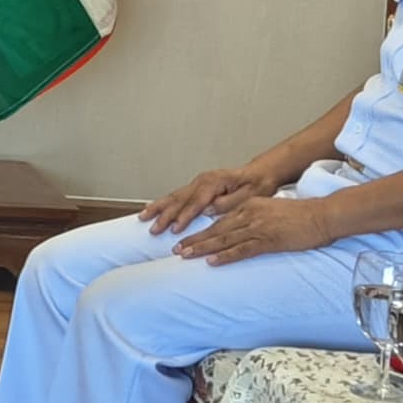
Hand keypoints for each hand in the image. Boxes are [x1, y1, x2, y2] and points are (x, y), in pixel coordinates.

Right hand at [142, 161, 273, 237]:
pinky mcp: (196, 186)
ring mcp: (198, 182)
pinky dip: (163, 202)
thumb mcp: (249, 195)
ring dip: (158, 208)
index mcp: (214, 182)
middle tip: (154, 229)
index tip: (175, 229)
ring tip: (143, 217)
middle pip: (179, 199)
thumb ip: (229, 203)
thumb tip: (209, 210)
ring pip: (174, 196)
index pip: (196, 202)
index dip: (184, 216)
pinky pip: (176, 195)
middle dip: (165, 215)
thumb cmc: (257, 184)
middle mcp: (202, 181)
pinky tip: (151, 207)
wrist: (259, 173)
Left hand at [177, 189, 335, 265]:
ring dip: (202, 248)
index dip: (200, 230)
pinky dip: (226, 256)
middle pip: (216, 230)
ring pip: (224, 239)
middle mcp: (249, 214)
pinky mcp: (269, 240)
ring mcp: (258, 227)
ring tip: (185, 255)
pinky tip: (212, 261)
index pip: (218, 220)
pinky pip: (243, 249)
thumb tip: (235, 228)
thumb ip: (251, 216)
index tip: (184, 238)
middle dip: (194, 240)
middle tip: (175, 249)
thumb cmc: (299, 216)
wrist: (322, 216)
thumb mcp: (269, 210)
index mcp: (248, 206)